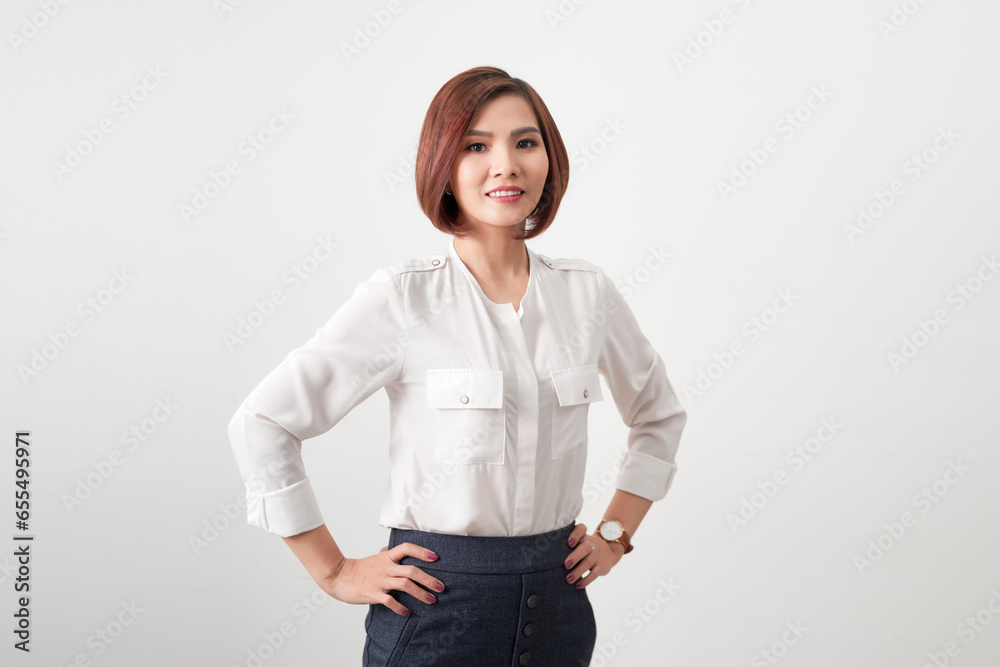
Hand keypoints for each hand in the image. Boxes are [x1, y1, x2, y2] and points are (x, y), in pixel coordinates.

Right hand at [324, 544, 444, 616]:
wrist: (339, 576)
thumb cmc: (358, 568)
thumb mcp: (374, 558)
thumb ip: (385, 553)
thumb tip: (392, 548)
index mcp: (387, 557)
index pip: (407, 548)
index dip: (422, 551)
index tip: (436, 557)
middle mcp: (386, 568)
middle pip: (412, 570)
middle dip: (429, 579)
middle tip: (441, 587)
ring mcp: (380, 581)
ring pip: (405, 585)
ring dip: (421, 593)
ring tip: (432, 600)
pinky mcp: (373, 594)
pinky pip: (390, 601)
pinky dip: (400, 607)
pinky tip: (407, 612)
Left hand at [563, 523, 623, 588]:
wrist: (609, 552)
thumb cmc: (586, 548)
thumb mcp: (581, 542)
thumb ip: (568, 546)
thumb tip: (549, 558)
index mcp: (583, 537)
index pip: (581, 529)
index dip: (575, 535)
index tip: (569, 543)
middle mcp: (591, 545)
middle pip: (585, 548)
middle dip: (575, 556)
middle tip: (566, 565)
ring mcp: (597, 556)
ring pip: (588, 562)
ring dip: (577, 572)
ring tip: (568, 580)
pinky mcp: (601, 567)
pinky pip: (594, 574)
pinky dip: (586, 581)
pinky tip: (577, 585)